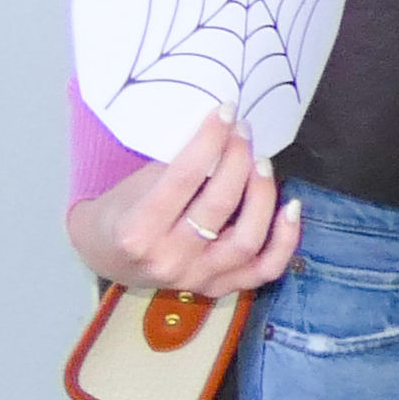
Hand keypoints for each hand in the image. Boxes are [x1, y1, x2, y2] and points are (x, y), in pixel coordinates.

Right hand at [66, 115, 302, 298]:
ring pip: (248, 239)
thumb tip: (224, 134)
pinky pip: (264, 269)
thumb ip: (176, 168)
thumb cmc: (120, 211)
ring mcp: (195, 279)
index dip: (210, 139)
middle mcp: (168, 259)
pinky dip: (285, 240)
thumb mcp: (134, 185)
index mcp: (136, 231)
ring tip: (262, 164)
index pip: (184, 178)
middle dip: (237, 160)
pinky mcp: (217, 288)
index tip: (225, 112)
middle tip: (243, 133)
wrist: (105, 256)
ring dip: (263, 195)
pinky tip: (292, 208)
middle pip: (220, 205)